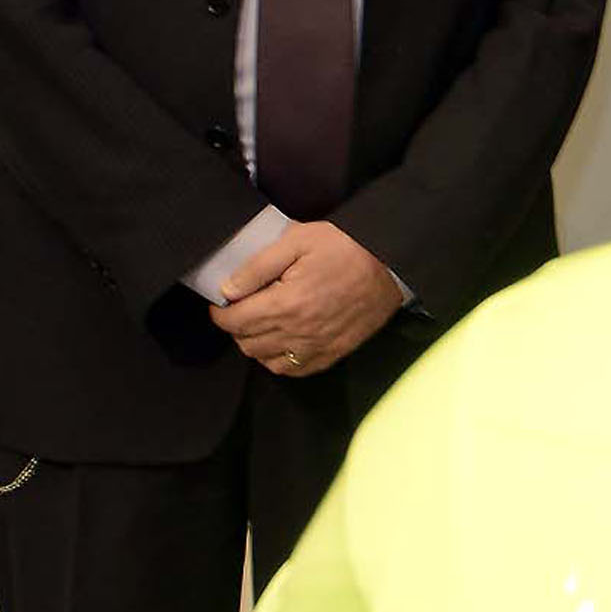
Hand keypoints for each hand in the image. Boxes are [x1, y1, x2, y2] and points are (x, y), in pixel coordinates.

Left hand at [210, 221, 404, 375]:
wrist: (390, 263)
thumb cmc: (345, 247)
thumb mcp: (297, 240)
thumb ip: (257, 266)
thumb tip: (228, 289)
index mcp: (286, 303)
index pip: (234, 321)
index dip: (220, 312)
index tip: (221, 302)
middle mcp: (299, 331)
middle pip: (247, 343)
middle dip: (236, 327)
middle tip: (243, 309)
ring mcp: (317, 346)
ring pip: (267, 361)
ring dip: (256, 345)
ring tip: (261, 325)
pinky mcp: (334, 352)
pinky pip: (295, 371)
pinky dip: (280, 361)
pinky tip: (282, 343)